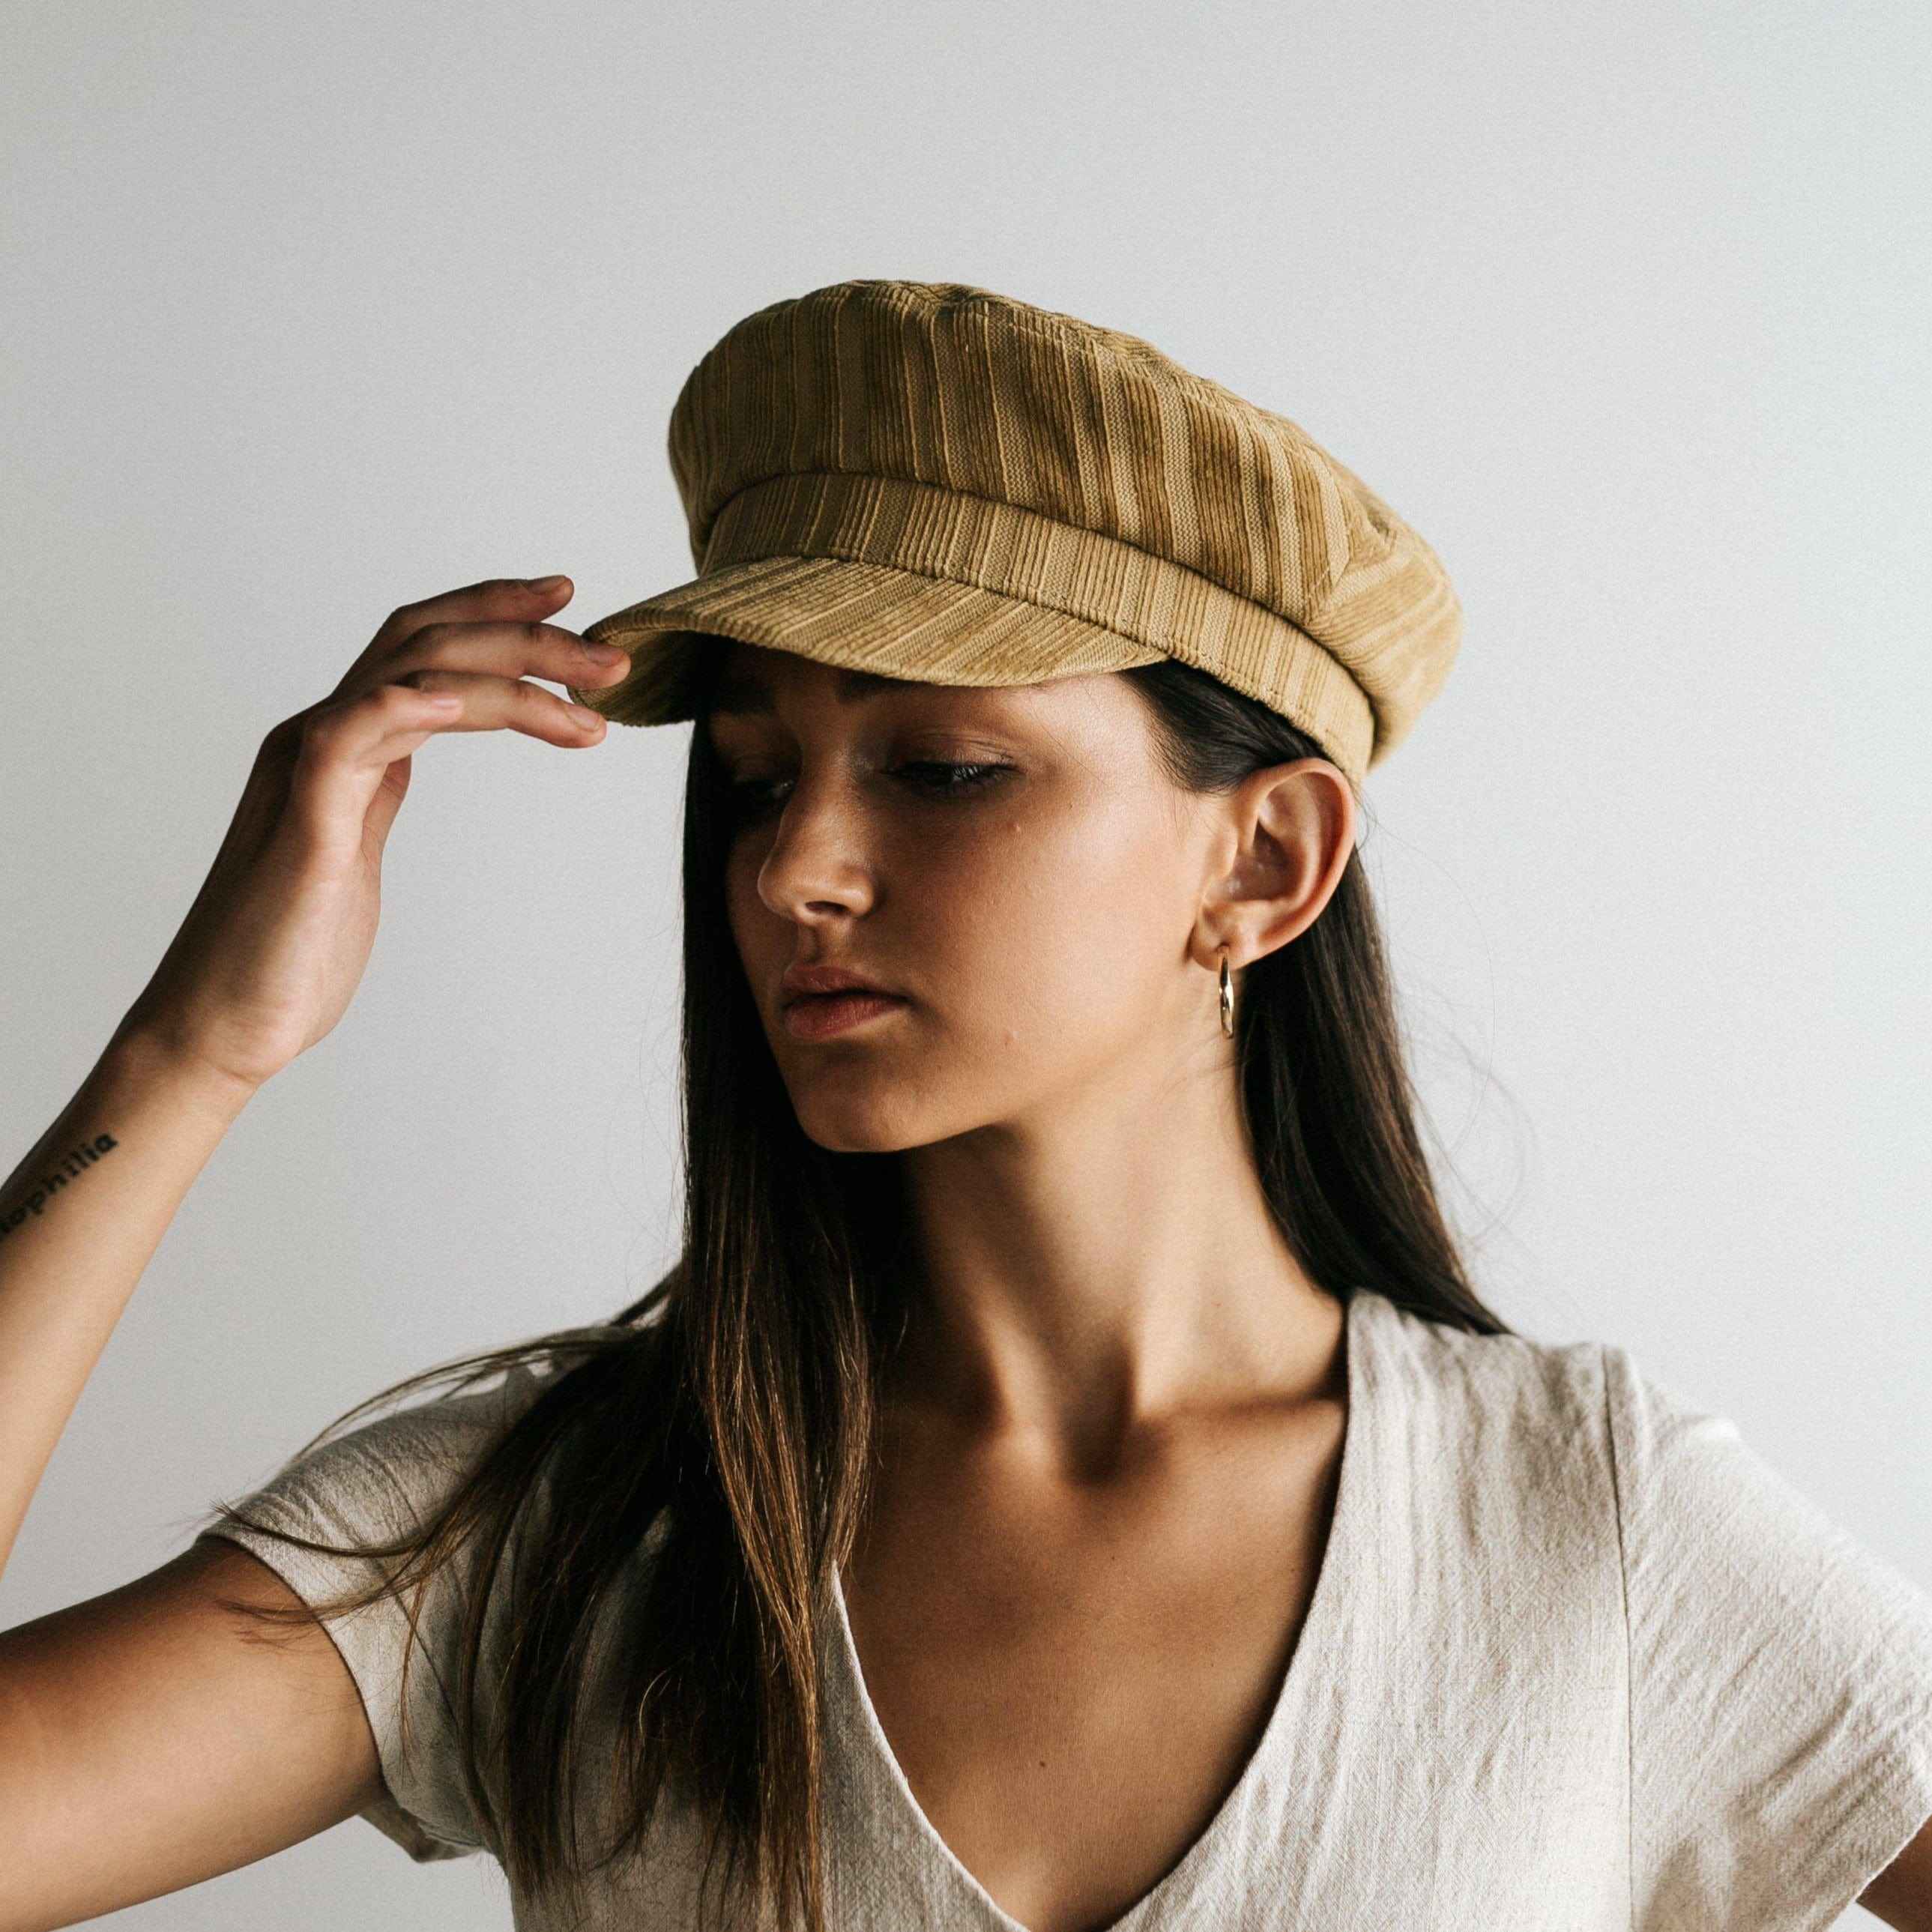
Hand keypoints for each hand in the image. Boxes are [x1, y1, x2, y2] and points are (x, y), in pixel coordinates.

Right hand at [113, 575, 628, 1091]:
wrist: (223, 1025)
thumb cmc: (289, 950)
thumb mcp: (350, 856)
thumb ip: (371, 800)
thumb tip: (402, 769)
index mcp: (340, 746)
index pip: (421, 649)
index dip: (493, 614)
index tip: (571, 603)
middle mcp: (320, 742)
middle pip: (424, 643)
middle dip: (525, 635)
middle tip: (612, 660)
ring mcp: (306, 778)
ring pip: (409, 679)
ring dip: (510, 678)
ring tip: (588, 701)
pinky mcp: (303, 828)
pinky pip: (345, 740)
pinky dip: (401, 707)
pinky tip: (457, 701)